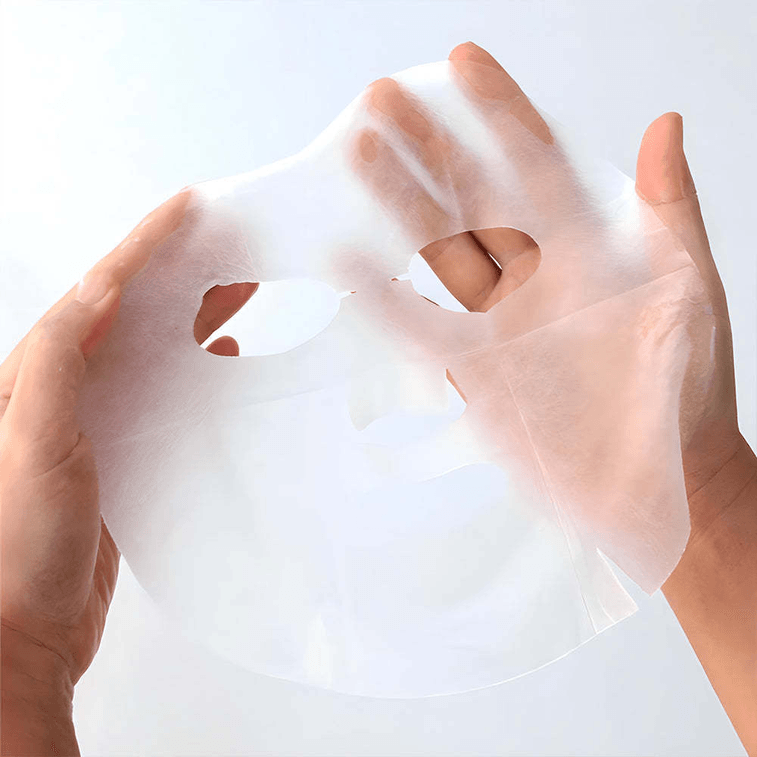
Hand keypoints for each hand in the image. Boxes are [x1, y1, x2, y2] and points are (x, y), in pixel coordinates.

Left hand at [0, 189, 256, 753]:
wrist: (20, 632)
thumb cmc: (15, 546)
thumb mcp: (32, 441)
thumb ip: (56, 364)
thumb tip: (95, 299)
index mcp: (34, 376)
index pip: (95, 292)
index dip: (142, 245)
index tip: (185, 210)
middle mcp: (59, 391)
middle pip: (125, 312)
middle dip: (172, 272)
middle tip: (220, 244)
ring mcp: (90, 424)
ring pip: (146, 350)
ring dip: (186, 316)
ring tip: (230, 292)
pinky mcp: (116, 456)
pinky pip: (158, 393)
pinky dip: (189, 369)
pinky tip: (214, 362)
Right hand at [351, 40, 746, 541]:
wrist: (661, 477)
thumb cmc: (688, 389)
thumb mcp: (690, 292)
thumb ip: (670, 214)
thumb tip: (665, 126)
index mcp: (587, 248)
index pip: (536, 163)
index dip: (500, 111)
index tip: (462, 62)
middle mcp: (534, 275)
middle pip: (472, 196)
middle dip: (431, 145)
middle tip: (384, 98)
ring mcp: (499, 320)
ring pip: (439, 249)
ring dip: (399, 203)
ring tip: (360, 154)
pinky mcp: (475, 368)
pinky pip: (423, 326)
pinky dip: (387, 298)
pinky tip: (353, 262)